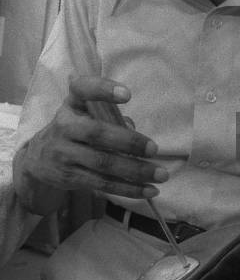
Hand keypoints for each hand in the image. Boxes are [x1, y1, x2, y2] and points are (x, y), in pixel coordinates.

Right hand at [13, 76, 166, 213]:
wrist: (38, 159)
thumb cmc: (75, 130)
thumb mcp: (85, 115)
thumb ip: (111, 117)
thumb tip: (133, 129)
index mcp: (72, 103)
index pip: (83, 89)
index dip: (103, 90)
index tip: (127, 94)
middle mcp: (64, 125)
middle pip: (97, 133)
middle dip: (129, 141)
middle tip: (154, 149)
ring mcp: (64, 153)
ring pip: (103, 163)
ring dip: (135, 171)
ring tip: (160, 174)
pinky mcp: (68, 177)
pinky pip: (102, 184)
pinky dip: (128, 188)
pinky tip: (148, 190)